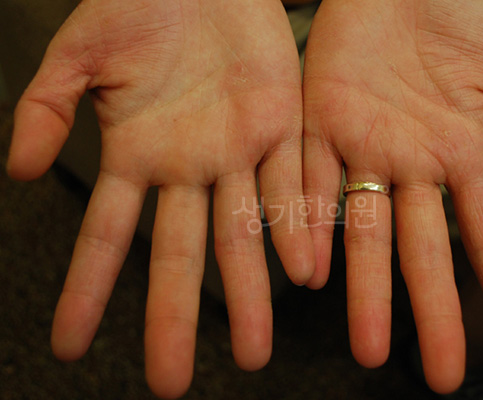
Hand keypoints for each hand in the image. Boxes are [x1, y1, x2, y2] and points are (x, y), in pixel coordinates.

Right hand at [7, 0, 313, 396]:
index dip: (88, 290)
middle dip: (176, 317)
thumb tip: (19, 173)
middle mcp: (188, 169)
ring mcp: (237, 153)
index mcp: (136, 156)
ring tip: (252, 351)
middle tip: (173, 382)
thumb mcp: (80, 54)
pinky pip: (290, 185)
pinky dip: (296, 227)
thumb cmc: (135, 6)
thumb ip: (46, 109)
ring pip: (243, 235)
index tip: (67, 345)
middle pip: (181, 256)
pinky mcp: (281, 126)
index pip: (107, 237)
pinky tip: (303, 273)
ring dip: (250, 292)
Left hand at [302, 0, 482, 392]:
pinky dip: (310, 227)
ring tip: (372, 350)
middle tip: (442, 378)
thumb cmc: (456, 16)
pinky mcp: (320, 127)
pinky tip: (311, 274)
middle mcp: (410, 167)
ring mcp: (364, 151)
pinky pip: (312, 185)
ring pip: (366, 235)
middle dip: (435, 315)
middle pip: (424, 254)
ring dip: (368, 292)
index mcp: (456, 156)